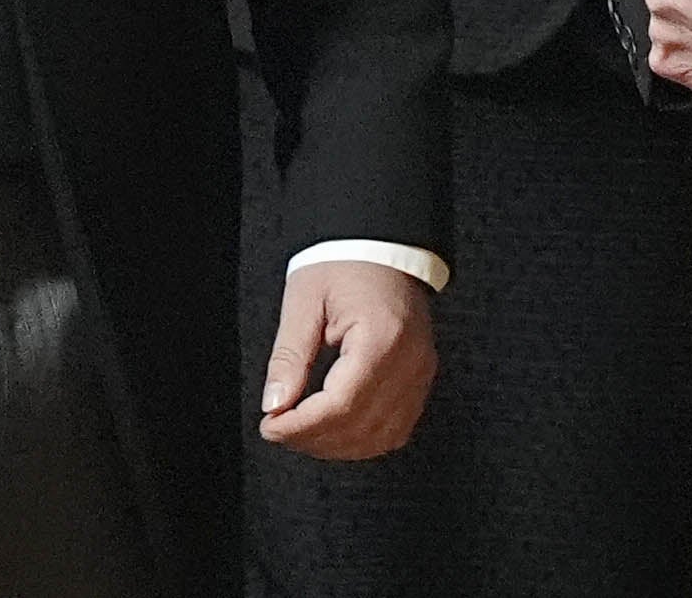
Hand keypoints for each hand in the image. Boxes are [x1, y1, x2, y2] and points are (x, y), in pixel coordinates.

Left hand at [259, 262, 436, 459]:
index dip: (301, 426)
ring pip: (381, 436)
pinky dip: (363, 439)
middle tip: (278, 429)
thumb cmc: (347, 263)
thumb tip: (274, 405)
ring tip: (303, 432)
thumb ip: (289, 357)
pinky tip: (337, 431)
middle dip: (312, 439)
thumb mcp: (305, 301)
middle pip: (361, 426)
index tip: (270, 426)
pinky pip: (396, 428)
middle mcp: (410, 361)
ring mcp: (421, 371)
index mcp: (382, 338)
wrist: (385, 245)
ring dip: (337, 445)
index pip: (341, 405)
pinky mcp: (421, 377)